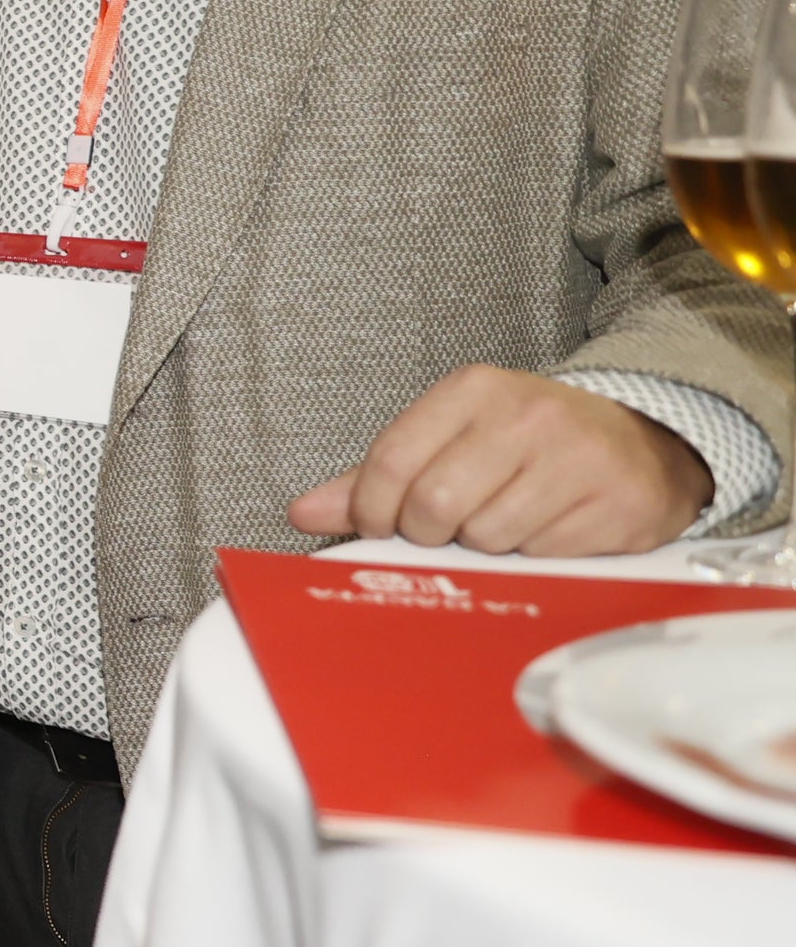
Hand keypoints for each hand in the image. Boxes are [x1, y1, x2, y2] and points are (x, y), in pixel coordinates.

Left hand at [287, 366, 712, 556]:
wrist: (643, 441)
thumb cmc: (529, 444)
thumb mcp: (451, 439)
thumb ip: (375, 476)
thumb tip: (303, 512)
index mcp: (473, 390)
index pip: (391, 461)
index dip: (372, 509)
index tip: (380, 525)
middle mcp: (526, 415)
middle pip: (434, 505)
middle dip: (429, 532)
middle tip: (447, 528)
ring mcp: (578, 458)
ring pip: (487, 536)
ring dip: (485, 545)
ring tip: (505, 520)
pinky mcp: (618, 503)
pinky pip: (543, 555)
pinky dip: (534, 555)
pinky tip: (548, 528)